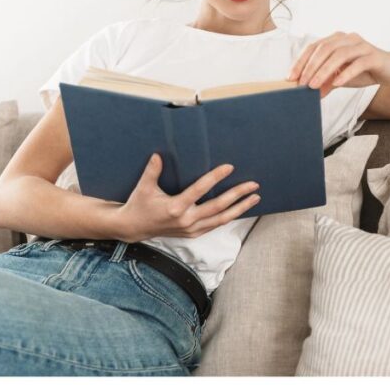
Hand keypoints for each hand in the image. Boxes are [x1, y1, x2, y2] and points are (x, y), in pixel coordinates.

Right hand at [114, 153, 260, 242]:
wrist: (134, 228)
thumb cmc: (139, 204)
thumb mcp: (143, 187)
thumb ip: (152, 171)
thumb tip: (158, 154)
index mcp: (175, 207)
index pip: (200, 190)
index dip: (215, 177)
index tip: (229, 167)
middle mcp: (187, 220)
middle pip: (218, 207)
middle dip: (237, 195)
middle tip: (253, 185)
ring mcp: (192, 229)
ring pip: (221, 219)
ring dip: (240, 208)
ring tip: (255, 197)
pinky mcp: (193, 233)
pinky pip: (216, 225)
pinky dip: (229, 217)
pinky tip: (240, 208)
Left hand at [287, 31, 389, 98]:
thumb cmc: (364, 71)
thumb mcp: (340, 77)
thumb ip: (325, 81)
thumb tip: (307, 92)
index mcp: (337, 39)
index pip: (314, 47)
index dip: (301, 61)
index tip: (291, 77)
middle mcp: (348, 38)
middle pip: (324, 49)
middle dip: (310, 67)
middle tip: (302, 83)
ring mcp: (362, 45)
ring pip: (339, 55)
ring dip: (324, 71)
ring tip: (314, 85)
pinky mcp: (374, 56)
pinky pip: (358, 63)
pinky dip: (346, 73)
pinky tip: (337, 83)